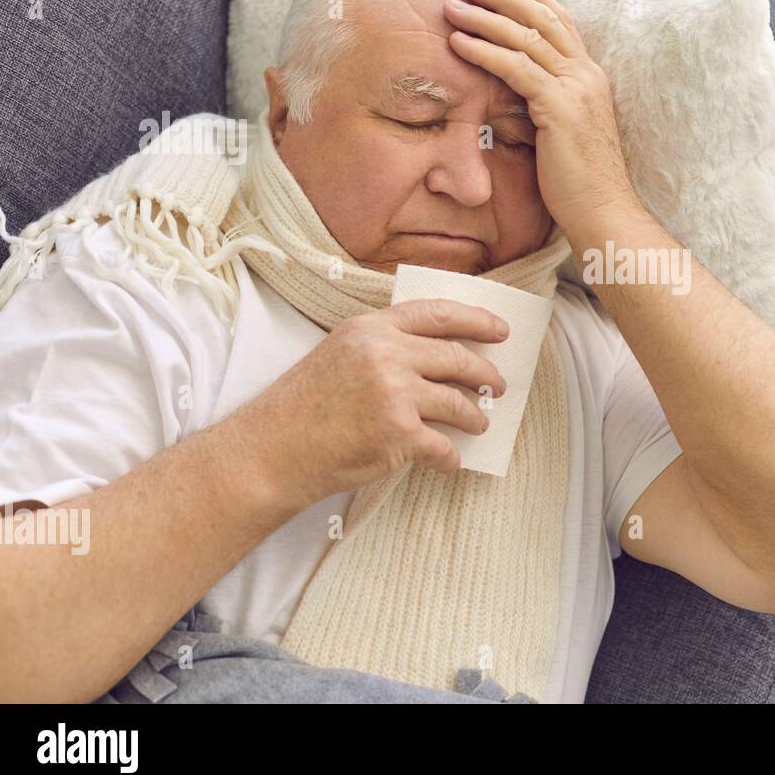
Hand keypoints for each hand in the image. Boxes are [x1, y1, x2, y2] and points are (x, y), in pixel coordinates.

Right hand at [240, 298, 509, 507]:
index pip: (437, 314)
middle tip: (499, 385)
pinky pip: (443, 446)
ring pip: (457, 403)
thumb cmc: (304, 405)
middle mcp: (386, 354)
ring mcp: (394, 393)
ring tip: (478, 423)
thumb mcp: (340, 351)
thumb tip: (437, 356)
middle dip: (485, 374)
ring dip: (474, 417)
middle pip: (456, 358)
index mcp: (371, 328)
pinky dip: (450, 457)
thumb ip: (384, 344)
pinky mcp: (398, 433)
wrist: (273, 449)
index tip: (500, 329)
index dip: (476, 320)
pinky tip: (449, 461)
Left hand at [442, 0, 640, 231]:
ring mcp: (577, 89)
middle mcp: (587, 76)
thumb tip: (515, 97)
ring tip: (453, 5)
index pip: (562, 22)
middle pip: (543, 19)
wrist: (604, 213)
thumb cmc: (580, 185)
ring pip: (526, 37)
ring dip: (485, 16)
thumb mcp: (564, 134)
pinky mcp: (561, 107)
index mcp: (591, 79)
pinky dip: (484, 51)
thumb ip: (546, 107)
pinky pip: (516, 68)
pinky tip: (458, 43)